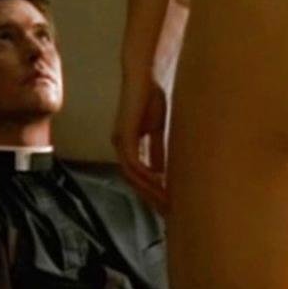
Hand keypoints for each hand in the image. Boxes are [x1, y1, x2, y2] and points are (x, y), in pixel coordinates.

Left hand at [112, 73, 168, 212]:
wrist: (143, 75)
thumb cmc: (150, 96)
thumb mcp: (157, 128)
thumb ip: (157, 149)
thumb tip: (162, 171)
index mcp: (126, 145)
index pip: (137, 176)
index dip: (150, 191)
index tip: (165, 204)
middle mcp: (120, 146)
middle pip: (132, 181)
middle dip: (150, 197)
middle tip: (167, 212)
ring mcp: (120, 142)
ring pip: (132, 175)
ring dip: (150, 190)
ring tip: (167, 202)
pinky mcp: (125, 135)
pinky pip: (134, 162)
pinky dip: (146, 174)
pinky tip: (160, 182)